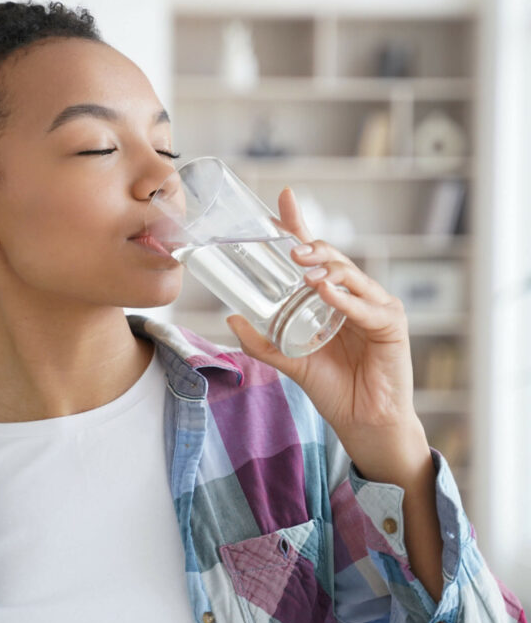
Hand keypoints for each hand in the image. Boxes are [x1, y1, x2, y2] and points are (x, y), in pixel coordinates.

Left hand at [226, 187, 429, 484]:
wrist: (363, 423)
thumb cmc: (333, 387)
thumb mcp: (290, 362)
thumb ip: (263, 342)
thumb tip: (231, 317)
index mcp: (331, 298)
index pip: (315, 255)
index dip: (300, 227)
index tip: (283, 200)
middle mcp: (354, 296)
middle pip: (333, 259)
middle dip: (311, 247)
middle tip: (289, 247)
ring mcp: (375, 307)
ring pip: (351, 276)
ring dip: (328, 268)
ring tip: (304, 268)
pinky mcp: (391, 325)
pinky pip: (367, 307)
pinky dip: (347, 298)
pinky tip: (327, 291)